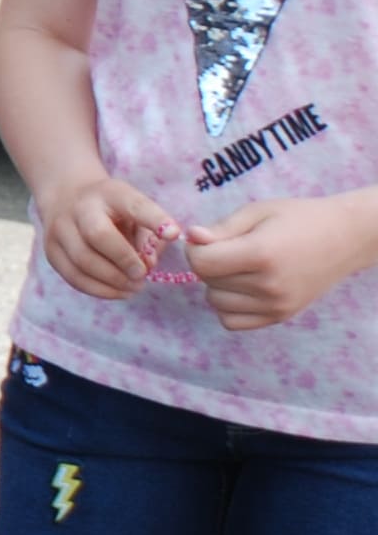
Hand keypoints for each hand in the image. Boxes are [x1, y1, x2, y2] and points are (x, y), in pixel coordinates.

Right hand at [38, 174, 180, 302]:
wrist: (66, 198)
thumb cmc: (113, 209)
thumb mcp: (135, 209)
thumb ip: (150, 234)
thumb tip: (149, 265)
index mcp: (109, 193)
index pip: (133, 204)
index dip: (154, 219)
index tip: (173, 234)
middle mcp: (79, 208)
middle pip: (97, 235)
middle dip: (124, 260)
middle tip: (142, 276)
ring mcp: (59, 230)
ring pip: (82, 261)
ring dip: (112, 281)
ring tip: (133, 288)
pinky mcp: (51, 251)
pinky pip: (73, 277)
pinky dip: (98, 290)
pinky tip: (117, 291)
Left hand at [185, 194, 377, 331]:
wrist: (344, 238)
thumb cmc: (298, 218)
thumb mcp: (257, 212)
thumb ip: (221, 228)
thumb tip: (190, 237)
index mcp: (262, 254)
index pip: (201, 263)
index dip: (195, 249)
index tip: (207, 239)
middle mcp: (269, 285)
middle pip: (207, 281)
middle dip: (208, 263)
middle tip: (230, 248)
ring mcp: (277, 305)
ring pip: (216, 302)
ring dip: (217, 285)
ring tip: (240, 267)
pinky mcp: (281, 316)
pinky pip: (231, 322)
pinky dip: (228, 306)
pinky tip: (242, 288)